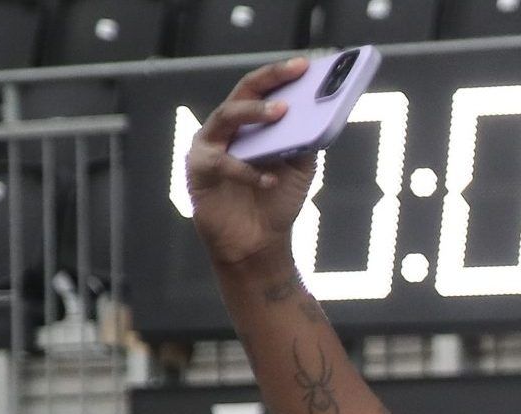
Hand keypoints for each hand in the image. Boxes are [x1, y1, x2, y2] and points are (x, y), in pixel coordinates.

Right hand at [187, 59, 317, 267]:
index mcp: (248, 125)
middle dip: (268, 82)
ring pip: (225, 118)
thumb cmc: (276, 201)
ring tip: (282, 113)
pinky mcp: (198, 172)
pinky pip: (222, 163)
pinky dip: (248, 171)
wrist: (258, 243)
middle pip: (241, 94)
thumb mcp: (298, 168)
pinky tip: (269, 179)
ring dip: (253, 114)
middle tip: (293, 74)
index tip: (304, 64)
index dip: (279, 75)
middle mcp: (225, 129)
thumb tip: (322, 116)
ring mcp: (208, 147)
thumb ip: (306, 142)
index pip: (260, 91)